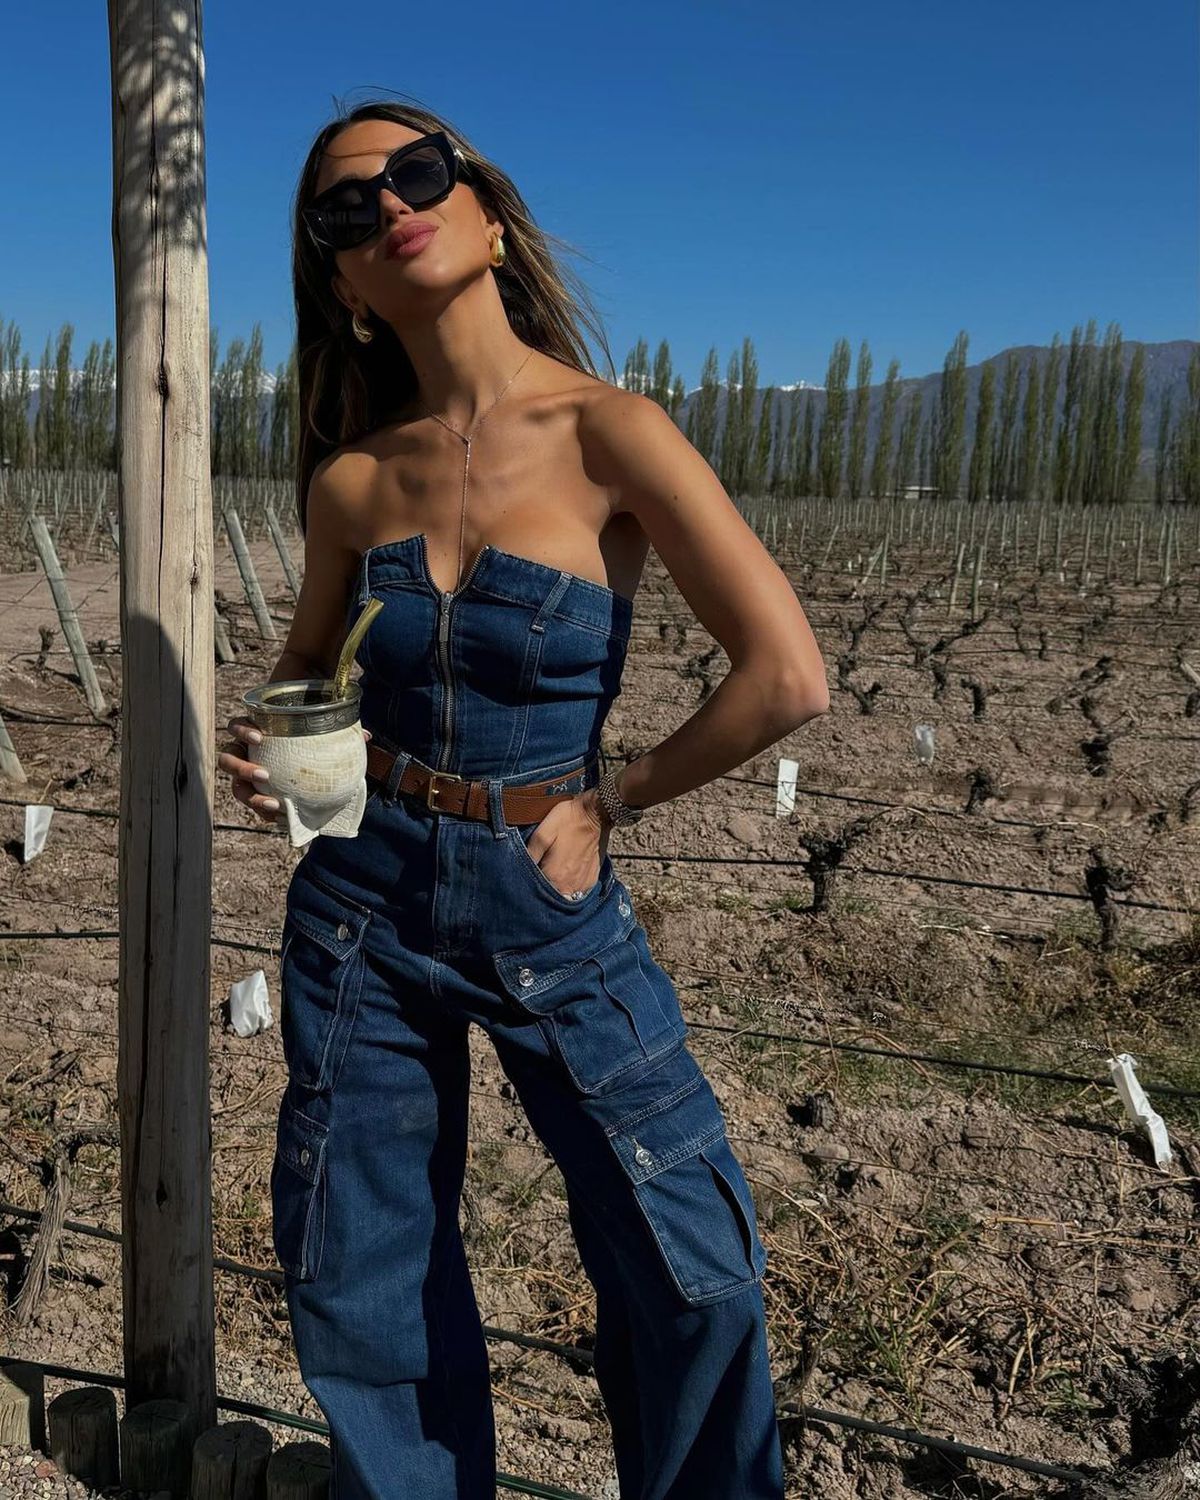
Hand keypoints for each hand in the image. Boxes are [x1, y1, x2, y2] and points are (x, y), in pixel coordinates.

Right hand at [217, 718, 370, 823]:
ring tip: (272, 804)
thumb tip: (365, 736)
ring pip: (236, 787)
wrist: (301, 757)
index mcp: (254, 732)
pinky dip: (264, 813)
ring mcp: (245, 775)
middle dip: (242, 768)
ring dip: (251, 796)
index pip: (237, 726)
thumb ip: (338, 732)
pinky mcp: (253, 794)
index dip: (242, 730)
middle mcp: (244, 753)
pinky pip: (253, 806)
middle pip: (228, 759)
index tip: (259, 737)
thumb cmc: (307, 739)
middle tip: (265, 775)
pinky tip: (279, 818)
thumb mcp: (320, 733)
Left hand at [525, 787, 610, 896]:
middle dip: (543, 891)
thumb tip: (518, 870)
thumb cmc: (567, 820)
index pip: (535, 893)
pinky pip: (578, 890)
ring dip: (558, 889)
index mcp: (554, 876)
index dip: (528, 887)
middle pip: (551, 897)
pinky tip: (567, 872)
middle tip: (541, 873)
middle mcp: (569, 885)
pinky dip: (571, 885)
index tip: (524, 879)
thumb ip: (530, 854)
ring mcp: (582, 884)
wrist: (595, 813)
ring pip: (565, 896)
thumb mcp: (541, 833)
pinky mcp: (591, 879)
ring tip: (554, 874)